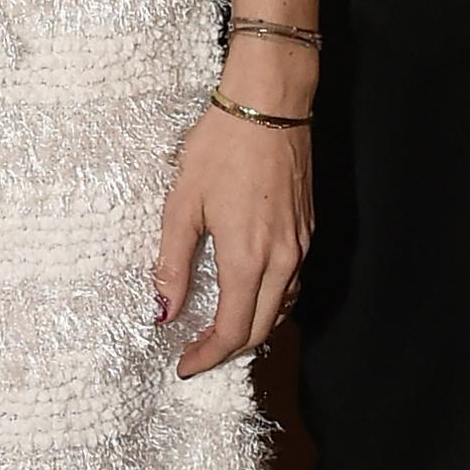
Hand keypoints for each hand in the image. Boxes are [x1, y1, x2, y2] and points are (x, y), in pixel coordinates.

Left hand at [152, 94, 313, 377]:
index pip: (234, 330)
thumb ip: (172, 263)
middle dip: (229, 349)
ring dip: (253, 327)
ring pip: (282, 307)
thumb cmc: (222, 147)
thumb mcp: (182, 204)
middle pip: (262, 328)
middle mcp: (283, 259)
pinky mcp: (307, 229)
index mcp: (248, 258)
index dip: (208, 355)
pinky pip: (292, 282)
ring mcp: (300, 245)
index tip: (184, 365)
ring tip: (219, 330)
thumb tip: (163, 310)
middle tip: (196, 353)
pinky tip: (248, 293)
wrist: (269, 104)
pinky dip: (270, 301)